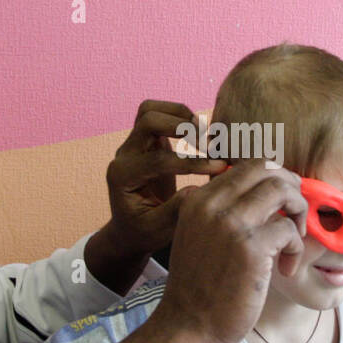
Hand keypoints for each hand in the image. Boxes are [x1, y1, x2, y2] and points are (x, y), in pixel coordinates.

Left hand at [102, 100, 227, 258]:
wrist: (130, 228)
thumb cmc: (144, 232)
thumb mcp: (158, 230)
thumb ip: (176, 210)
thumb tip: (198, 190)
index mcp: (123, 177)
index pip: (159, 159)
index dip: (192, 163)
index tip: (219, 168)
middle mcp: (124, 155)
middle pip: (148, 120)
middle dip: (181, 127)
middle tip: (209, 144)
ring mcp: (134, 145)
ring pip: (150, 110)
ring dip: (180, 115)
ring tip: (205, 134)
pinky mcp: (147, 140)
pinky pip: (159, 115)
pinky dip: (180, 117)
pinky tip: (199, 134)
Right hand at [151, 159, 306, 342]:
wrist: (188, 328)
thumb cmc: (200, 289)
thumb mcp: (199, 237)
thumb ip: (223, 213)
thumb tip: (268, 193)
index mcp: (198, 199)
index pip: (245, 166)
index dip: (272, 180)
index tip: (280, 206)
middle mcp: (212, 203)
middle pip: (267, 168)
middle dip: (290, 188)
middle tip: (294, 216)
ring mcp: (231, 223)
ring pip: (282, 188)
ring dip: (298, 211)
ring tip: (294, 239)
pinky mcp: (251, 247)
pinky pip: (289, 228)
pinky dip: (295, 247)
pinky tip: (286, 269)